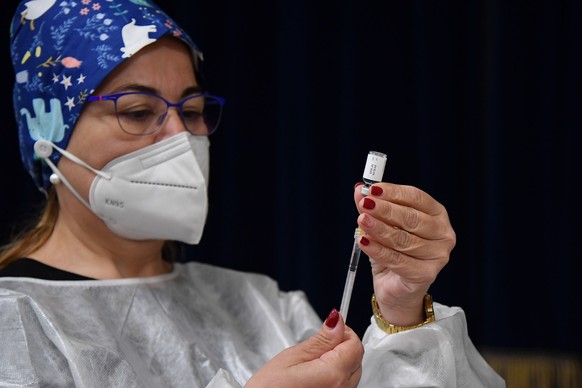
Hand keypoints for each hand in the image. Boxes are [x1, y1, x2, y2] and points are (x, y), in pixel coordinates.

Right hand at [245, 309, 362, 387]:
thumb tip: (337, 321)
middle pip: (356, 359)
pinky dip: (333, 379)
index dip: (343, 332)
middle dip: (341, 348)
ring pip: (350, 374)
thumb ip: (320, 340)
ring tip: (310, 366)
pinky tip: (312, 379)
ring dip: (338, 364)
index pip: (355, 345)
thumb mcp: (291, 357)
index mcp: (333, 374)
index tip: (328, 330)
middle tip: (315, 348)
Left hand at [354, 182, 455, 325]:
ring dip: (379, 229)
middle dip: (385, 210)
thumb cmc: (394, 252)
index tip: (373, 189)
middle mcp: (443, 233)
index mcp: (437, 215)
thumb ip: (373, 207)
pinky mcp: (426, 274)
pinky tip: (364, 241)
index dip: (394, 192)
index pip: (417, 197)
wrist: (396, 288)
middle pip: (411, 218)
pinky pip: (397, 260)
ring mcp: (438, 255)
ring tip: (362, 221)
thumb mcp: (381, 226)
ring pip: (403, 239)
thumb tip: (359, 190)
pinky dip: (378, 250)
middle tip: (365, 204)